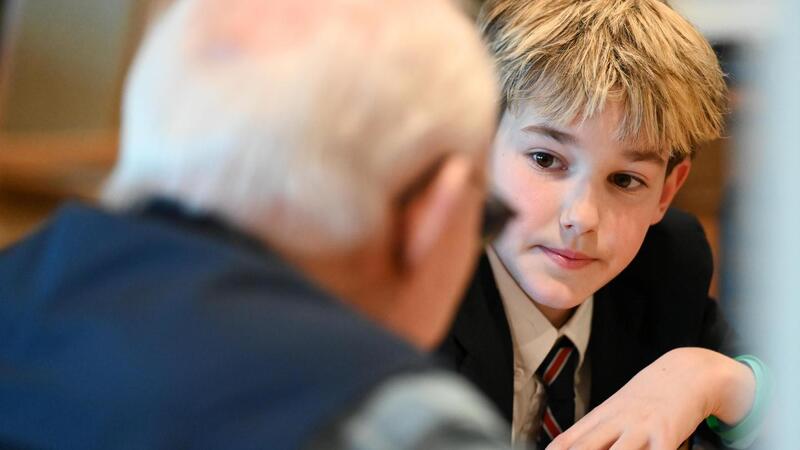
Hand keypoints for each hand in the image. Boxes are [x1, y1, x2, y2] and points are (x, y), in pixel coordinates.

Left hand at [546, 347, 755, 449]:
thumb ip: (596, 435)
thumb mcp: (617, 411)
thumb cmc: (648, 399)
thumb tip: (566, 448)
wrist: (685, 372)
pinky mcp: (666, 434)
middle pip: (585, 448)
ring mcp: (640, 428)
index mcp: (601, 418)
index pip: (567, 442)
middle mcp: (616, 422)